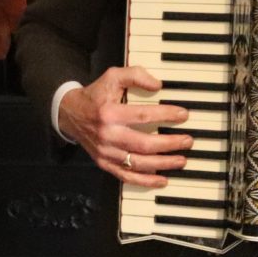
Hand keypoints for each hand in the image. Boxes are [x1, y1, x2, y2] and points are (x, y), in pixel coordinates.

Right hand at [58, 66, 191, 189]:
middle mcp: (108, 135)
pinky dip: (146, 181)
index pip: (143, 116)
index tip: (183, 115)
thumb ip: (135, 75)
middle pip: (144, 144)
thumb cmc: (95, 95)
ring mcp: (106, 153)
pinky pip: (127, 177)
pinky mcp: (105, 164)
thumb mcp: (112, 77)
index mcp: (110, 114)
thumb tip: (158, 85)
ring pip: (138, 164)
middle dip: (169, 144)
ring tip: (181, 160)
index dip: (165, 115)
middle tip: (187, 140)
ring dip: (163, 164)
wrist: (70, 114)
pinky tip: (162, 180)